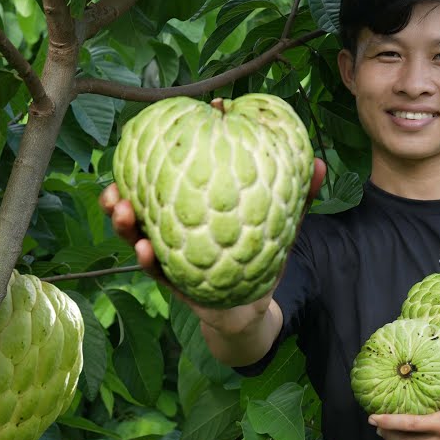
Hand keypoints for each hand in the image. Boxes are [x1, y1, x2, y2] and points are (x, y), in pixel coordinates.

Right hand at [97, 157, 327, 316]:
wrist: (251, 307)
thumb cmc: (259, 255)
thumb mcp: (277, 223)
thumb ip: (296, 196)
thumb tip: (321, 164)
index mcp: (192, 206)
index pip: (169, 176)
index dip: (155, 157)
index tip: (150, 132)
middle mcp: (174, 227)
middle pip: (140, 203)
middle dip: (123, 190)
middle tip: (118, 180)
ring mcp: (170, 253)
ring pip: (138, 234)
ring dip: (124, 222)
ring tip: (121, 209)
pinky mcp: (173, 279)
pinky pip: (156, 269)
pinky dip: (149, 258)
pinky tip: (145, 248)